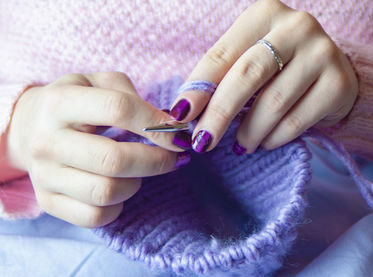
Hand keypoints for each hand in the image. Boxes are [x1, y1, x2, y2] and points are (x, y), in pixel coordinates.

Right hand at [7, 72, 190, 226]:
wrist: (30, 128)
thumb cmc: (76, 103)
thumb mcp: (98, 82)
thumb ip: (131, 94)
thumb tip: (168, 124)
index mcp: (60, 102)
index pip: (118, 110)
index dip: (156, 124)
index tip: (180, 134)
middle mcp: (47, 140)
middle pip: (114, 160)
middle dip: (157, 161)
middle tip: (175, 157)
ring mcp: (45, 175)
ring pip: (107, 192)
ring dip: (137, 183)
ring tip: (141, 170)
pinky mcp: (48, 201)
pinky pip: (95, 216)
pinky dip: (119, 206)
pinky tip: (122, 188)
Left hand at [169, 0, 357, 153]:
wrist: (332, 72)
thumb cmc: (279, 68)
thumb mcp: (248, 61)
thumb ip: (221, 78)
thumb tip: (184, 112)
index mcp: (264, 14)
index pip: (222, 54)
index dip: (198, 87)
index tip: (180, 115)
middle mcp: (295, 27)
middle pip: (247, 75)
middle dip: (219, 114)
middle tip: (202, 142)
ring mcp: (322, 53)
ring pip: (272, 103)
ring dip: (249, 132)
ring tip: (239, 145)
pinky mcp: (339, 83)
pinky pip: (296, 121)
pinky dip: (274, 138)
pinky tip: (264, 143)